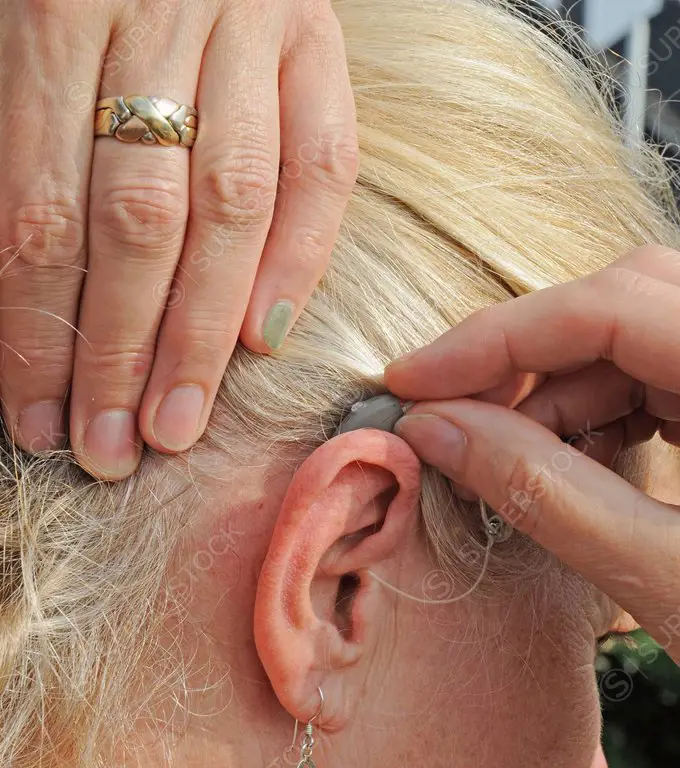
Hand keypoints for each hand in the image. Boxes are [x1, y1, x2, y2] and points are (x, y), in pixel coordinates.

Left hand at [0, 0, 357, 477]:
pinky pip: (322, 161)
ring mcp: (248, 25)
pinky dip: (299, 255)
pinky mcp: (315, 36)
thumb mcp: (11, 36)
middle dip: (122, 352)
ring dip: (201, 331)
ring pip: (232, 205)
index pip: (40, 213)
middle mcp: (153, 16)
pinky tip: (265, 340)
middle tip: (112, 448)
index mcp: (47, 16)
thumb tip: (23, 296)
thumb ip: (17, 155)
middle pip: (138, 222)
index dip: (38, 331)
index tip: (40, 418)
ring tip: (178, 423)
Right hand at [385, 244, 679, 662]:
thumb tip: (443, 433)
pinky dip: (603, 415)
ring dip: (561, 395)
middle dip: (527, 363)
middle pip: (623, 303)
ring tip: (513, 462)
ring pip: (638, 337)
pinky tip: (574, 466)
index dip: (498, 336)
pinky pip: (663, 375)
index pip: (613, 303)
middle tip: (456, 422)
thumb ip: (548, 494)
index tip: (417, 381)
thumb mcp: (668, 576)